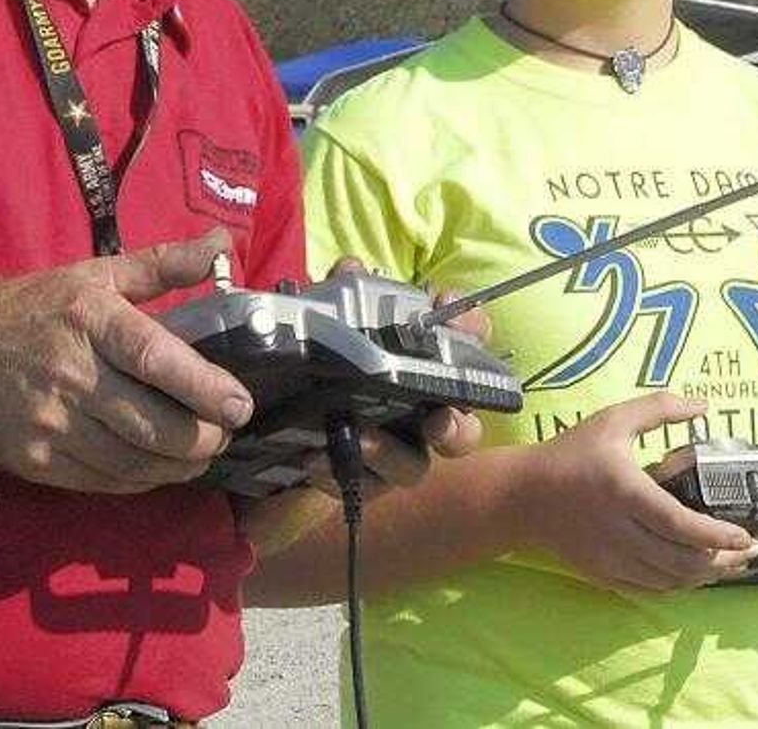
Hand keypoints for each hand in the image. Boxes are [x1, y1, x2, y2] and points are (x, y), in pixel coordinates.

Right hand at [0, 228, 250, 493]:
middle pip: (152, 424)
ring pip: (133, 462)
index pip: (156, 359)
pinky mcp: (38, 460)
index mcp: (91, 319)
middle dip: (203, 439)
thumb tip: (222, 244)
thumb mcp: (95, 274)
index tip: (240, 405)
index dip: (204, 388)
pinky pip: (104, 481)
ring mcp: (52, 423)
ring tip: (201, 454)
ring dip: (179, 466)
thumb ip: (164, 265)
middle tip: (225, 433)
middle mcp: (72, 373)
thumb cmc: (32, 310)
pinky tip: (159, 467)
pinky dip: (141, 480)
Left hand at [292, 266, 490, 500]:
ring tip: (360, 440)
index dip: (470, 330)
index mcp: (432, 368)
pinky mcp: (361, 479)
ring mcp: (397, 453)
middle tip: (437, 421)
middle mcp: (426, 415)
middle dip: (457, 429)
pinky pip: (359, 486)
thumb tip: (350, 269)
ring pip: (412, 467)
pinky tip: (314, 460)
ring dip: (390, 453)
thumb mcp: (335, 316)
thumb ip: (345, 291)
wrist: (286, 401)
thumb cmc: (332, 352)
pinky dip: (338, 474)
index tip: (445, 312)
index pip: (471, 346)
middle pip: (463, 432)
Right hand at [525, 392, 757, 591]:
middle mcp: (620, 531)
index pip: (681, 525)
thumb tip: (703, 405)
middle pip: (683, 561)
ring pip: (670, 581)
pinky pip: (651, 590)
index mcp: (625, 492)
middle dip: (725, 562)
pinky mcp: (604, 574)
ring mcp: (611, 558)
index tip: (746, 537)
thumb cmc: (570, 454)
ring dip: (705, 577)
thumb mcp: (613, 420)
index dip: (719, 537)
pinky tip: (694, 574)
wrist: (523, 496)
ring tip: (731, 565)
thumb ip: (658, 409)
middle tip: (750, 553)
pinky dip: (678, 586)